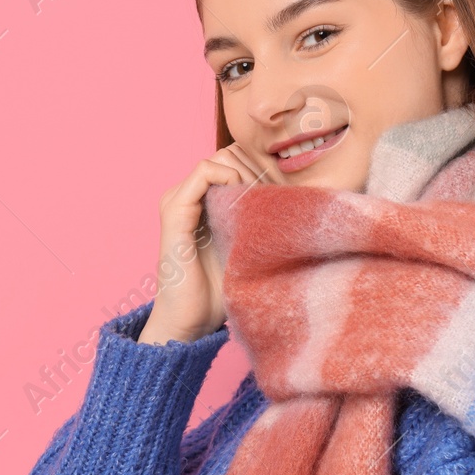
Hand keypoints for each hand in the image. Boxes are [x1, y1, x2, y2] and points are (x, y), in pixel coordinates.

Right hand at [138, 141, 265, 343]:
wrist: (192, 320)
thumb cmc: (221, 289)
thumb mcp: (247, 245)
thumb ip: (258, 219)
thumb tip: (299, 198)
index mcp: (201, 201)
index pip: (235, 160)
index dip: (261, 167)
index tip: (283, 191)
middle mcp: (187, 195)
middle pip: (230, 154)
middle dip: (258, 168)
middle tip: (277, 196)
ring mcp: (178, 200)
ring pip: (220, 158)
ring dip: (247, 172)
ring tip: (262, 201)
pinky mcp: (175, 210)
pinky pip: (205, 170)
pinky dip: (229, 176)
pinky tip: (244, 201)